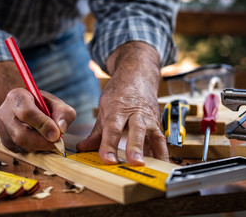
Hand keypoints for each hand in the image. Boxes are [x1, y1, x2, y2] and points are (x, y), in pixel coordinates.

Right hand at [0, 88, 75, 152]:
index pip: (27, 113)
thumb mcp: (55, 102)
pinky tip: (39, 138)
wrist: (24, 105)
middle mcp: (5, 113)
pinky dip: (35, 147)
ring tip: (48, 136)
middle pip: (21, 134)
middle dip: (43, 141)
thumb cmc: (41, 104)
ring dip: (40, 145)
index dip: (43, 125)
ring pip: (22, 145)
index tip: (57, 133)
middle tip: (57, 140)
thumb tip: (61, 129)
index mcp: (17, 97)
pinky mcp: (5, 142)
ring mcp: (2, 129)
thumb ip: (63, 113)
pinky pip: (22, 150)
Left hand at [76, 42, 168, 164]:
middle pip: (136, 130)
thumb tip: (82, 149)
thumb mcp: (105, 109)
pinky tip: (161, 166)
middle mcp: (135, 113)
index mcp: (118, 108)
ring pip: (154, 134)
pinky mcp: (157, 123)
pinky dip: (162, 153)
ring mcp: (149, 117)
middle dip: (135, 146)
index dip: (109, 145)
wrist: (138, 76)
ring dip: (155, 152)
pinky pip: (161, 139)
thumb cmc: (120, 93)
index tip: (108, 160)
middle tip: (134, 162)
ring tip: (154, 169)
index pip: (112, 129)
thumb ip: (96, 133)